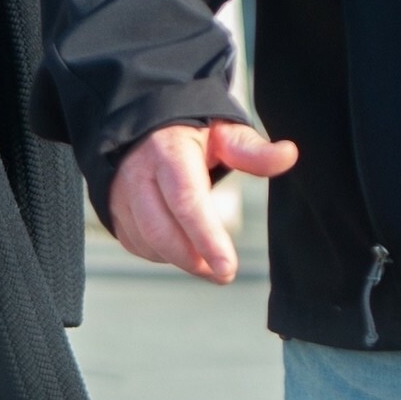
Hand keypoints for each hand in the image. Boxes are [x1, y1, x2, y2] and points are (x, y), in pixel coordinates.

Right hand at [108, 120, 298, 284]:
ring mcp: (120, 194)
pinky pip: (137, 244)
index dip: (206, 237)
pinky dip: (161, 255)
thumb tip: (288, 155)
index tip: (228, 268)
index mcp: (169, 151)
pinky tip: (181, 247)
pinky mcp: (113, 211)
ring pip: (146, 241)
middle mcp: (137, 174)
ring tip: (207, 261)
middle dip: (193, 259)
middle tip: (223, 274)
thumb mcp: (223, 131)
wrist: (139, 125)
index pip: (186, 200)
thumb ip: (252, 150)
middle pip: (159, 229)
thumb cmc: (189, 132)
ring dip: (178, 260)